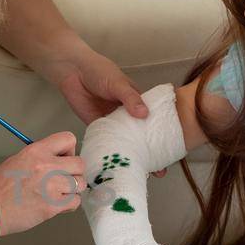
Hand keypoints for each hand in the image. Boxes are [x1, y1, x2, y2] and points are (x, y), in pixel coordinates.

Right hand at [0, 131, 85, 235]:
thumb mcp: (17, 160)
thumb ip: (39, 157)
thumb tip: (58, 159)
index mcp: (36, 151)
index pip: (69, 139)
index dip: (69, 151)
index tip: (63, 159)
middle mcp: (46, 166)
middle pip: (80, 163)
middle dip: (74, 172)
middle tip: (63, 179)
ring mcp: (51, 186)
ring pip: (80, 184)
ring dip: (72, 190)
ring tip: (58, 193)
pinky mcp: (53, 205)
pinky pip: (75, 202)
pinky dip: (68, 205)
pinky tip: (56, 204)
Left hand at [40, 44, 167, 176]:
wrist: (72, 71)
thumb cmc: (99, 71)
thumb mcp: (118, 83)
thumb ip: (130, 98)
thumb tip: (144, 114)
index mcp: (138, 101)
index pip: (154, 121)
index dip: (163, 136)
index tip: (172, 151)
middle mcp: (127, 114)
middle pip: (141, 136)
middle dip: (150, 153)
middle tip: (159, 171)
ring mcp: (113, 122)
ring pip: (125, 142)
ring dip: (132, 156)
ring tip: (141, 173)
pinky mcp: (98, 127)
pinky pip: (107, 142)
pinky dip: (112, 153)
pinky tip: (117, 165)